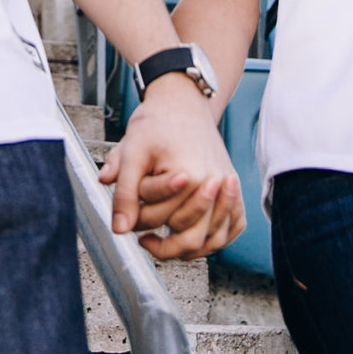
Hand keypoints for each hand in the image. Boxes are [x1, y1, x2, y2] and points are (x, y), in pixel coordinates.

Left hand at [99, 79, 246, 260]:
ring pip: (213, 240)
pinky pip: (232, 227)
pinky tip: (192, 236)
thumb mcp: (132, 154)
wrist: (182, 103)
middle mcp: (215, 184)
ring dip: (187, 249)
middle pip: (190, 238)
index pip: (161, 221)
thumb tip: (119, 231)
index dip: (139, 222)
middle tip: (144, 235)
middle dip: (164, 242)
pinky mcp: (233, 189)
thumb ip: (125, 193)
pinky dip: (214, 240)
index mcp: (189, 176)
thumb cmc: (155, 125)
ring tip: (164, 242)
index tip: (130, 217)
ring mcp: (228, 187)